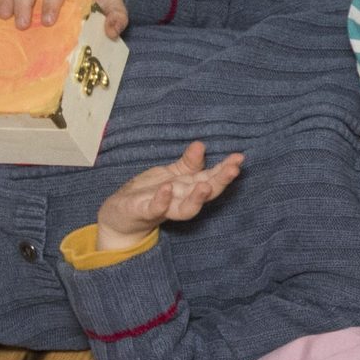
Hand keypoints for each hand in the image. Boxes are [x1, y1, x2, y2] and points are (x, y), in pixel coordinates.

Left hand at [96, 142, 245, 245]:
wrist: (120, 215)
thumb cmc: (148, 194)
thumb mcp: (170, 174)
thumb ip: (188, 163)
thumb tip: (201, 144)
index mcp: (188, 189)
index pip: (211, 178)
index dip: (225, 169)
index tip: (239, 158)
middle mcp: (181, 200)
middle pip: (206, 193)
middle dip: (220, 182)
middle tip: (234, 170)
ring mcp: (165, 208)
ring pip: (186, 209)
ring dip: (197, 198)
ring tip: (206, 186)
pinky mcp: (144, 212)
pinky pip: (155, 208)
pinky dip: (162, 201)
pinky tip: (166, 189)